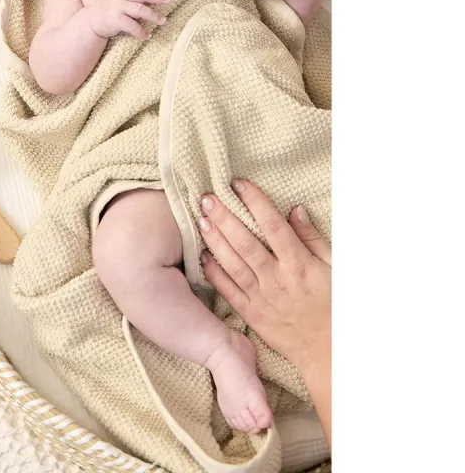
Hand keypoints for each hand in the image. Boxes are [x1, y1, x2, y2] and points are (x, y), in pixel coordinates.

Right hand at [87, 0, 168, 38]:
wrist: (89, 21)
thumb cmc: (106, 10)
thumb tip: (152, 0)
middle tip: (168, 0)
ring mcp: (118, 8)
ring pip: (140, 9)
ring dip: (153, 15)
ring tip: (163, 21)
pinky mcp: (115, 20)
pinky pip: (132, 26)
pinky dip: (141, 31)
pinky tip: (147, 36)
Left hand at [197, 179, 330, 373]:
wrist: (328, 351)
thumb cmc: (335, 304)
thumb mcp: (335, 268)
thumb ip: (312, 238)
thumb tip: (294, 209)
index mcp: (300, 264)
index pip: (274, 226)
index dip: (255, 202)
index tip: (239, 184)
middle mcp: (278, 279)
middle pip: (246, 243)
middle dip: (225, 218)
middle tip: (207, 197)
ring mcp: (262, 297)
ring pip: (233, 264)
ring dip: (215, 241)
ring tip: (200, 219)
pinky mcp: (251, 313)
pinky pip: (229, 291)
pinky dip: (214, 273)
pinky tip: (201, 255)